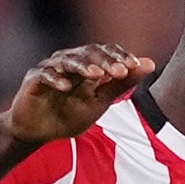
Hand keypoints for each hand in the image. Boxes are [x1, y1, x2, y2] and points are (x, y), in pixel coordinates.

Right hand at [4, 45, 156, 147]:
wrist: (37, 132)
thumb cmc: (68, 114)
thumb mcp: (99, 102)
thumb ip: (121, 84)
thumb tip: (151, 64)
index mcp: (86, 64)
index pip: (105, 52)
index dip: (120, 56)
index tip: (135, 66)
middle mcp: (69, 60)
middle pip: (89, 52)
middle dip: (106, 61)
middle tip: (121, 70)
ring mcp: (50, 68)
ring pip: (68, 60)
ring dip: (84, 66)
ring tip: (98, 74)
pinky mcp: (33, 79)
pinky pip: (45, 75)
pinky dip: (55, 79)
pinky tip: (66, 87)